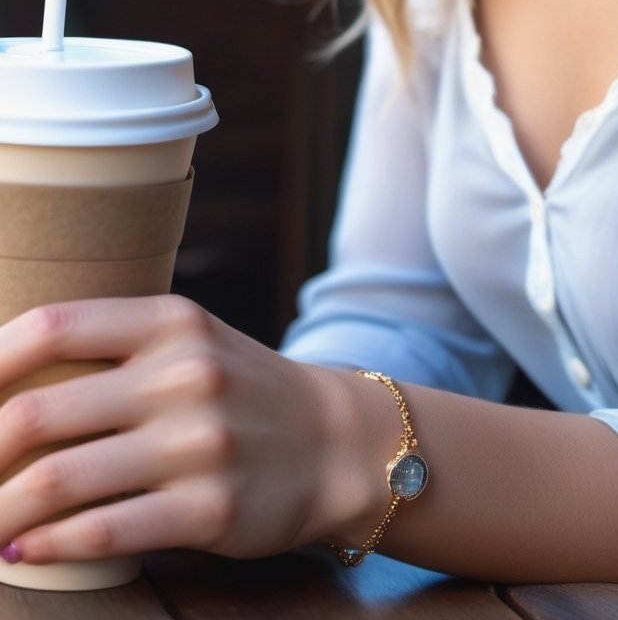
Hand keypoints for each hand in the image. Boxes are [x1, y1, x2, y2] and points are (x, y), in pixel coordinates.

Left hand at [0, 295, 357, 566]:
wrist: (334, 441)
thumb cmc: (234, 392)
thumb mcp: (184, 344)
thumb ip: (110, 351)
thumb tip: (3, 384)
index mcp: (168, 321)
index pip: (52, 326)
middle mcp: (183, 374)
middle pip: (38, 413)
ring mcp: (198, 443)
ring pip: (60, 481)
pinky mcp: (211, 508)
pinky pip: (105, 532)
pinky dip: (46, 545)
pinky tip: (20, 548)